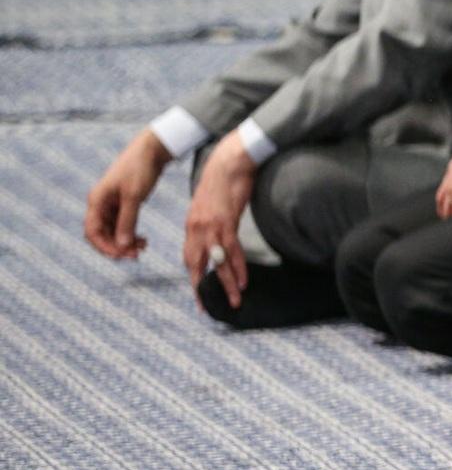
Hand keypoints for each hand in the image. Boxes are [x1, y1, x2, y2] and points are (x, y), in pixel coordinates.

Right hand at [85, 129, 170, 258]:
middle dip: (117, 247)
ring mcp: (111, 204)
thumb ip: (128, 220)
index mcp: (97, 201)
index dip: (105, 247)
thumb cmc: (140, 169)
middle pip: (102, 235)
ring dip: (125, 242)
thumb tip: (123, 245)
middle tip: (137, 255)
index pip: (92, 232)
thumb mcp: (134, 196)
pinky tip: (143, 240)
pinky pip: (121, 225)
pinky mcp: (122, 203)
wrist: (152, 150)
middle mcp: (100, 204)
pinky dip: (130, 234)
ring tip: (143, 247)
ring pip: (113, 231)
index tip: (122, 255)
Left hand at [181, 132, 256, 308]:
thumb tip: (215, 237)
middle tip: (207, 308)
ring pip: (218, 262)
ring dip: (226, 283)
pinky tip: (242, 280)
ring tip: (235, 300)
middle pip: (198, 264)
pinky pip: (233, 250)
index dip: (194, 277)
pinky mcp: (227, 222)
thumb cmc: (222, 181)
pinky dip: (238, 267)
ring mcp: (212, 226)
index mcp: (192, 225)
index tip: (198, 295)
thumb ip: (208, 222)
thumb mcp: (209, 204)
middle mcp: (197, 229)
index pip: (190, 257)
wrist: (229, 162)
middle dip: (203, 288)